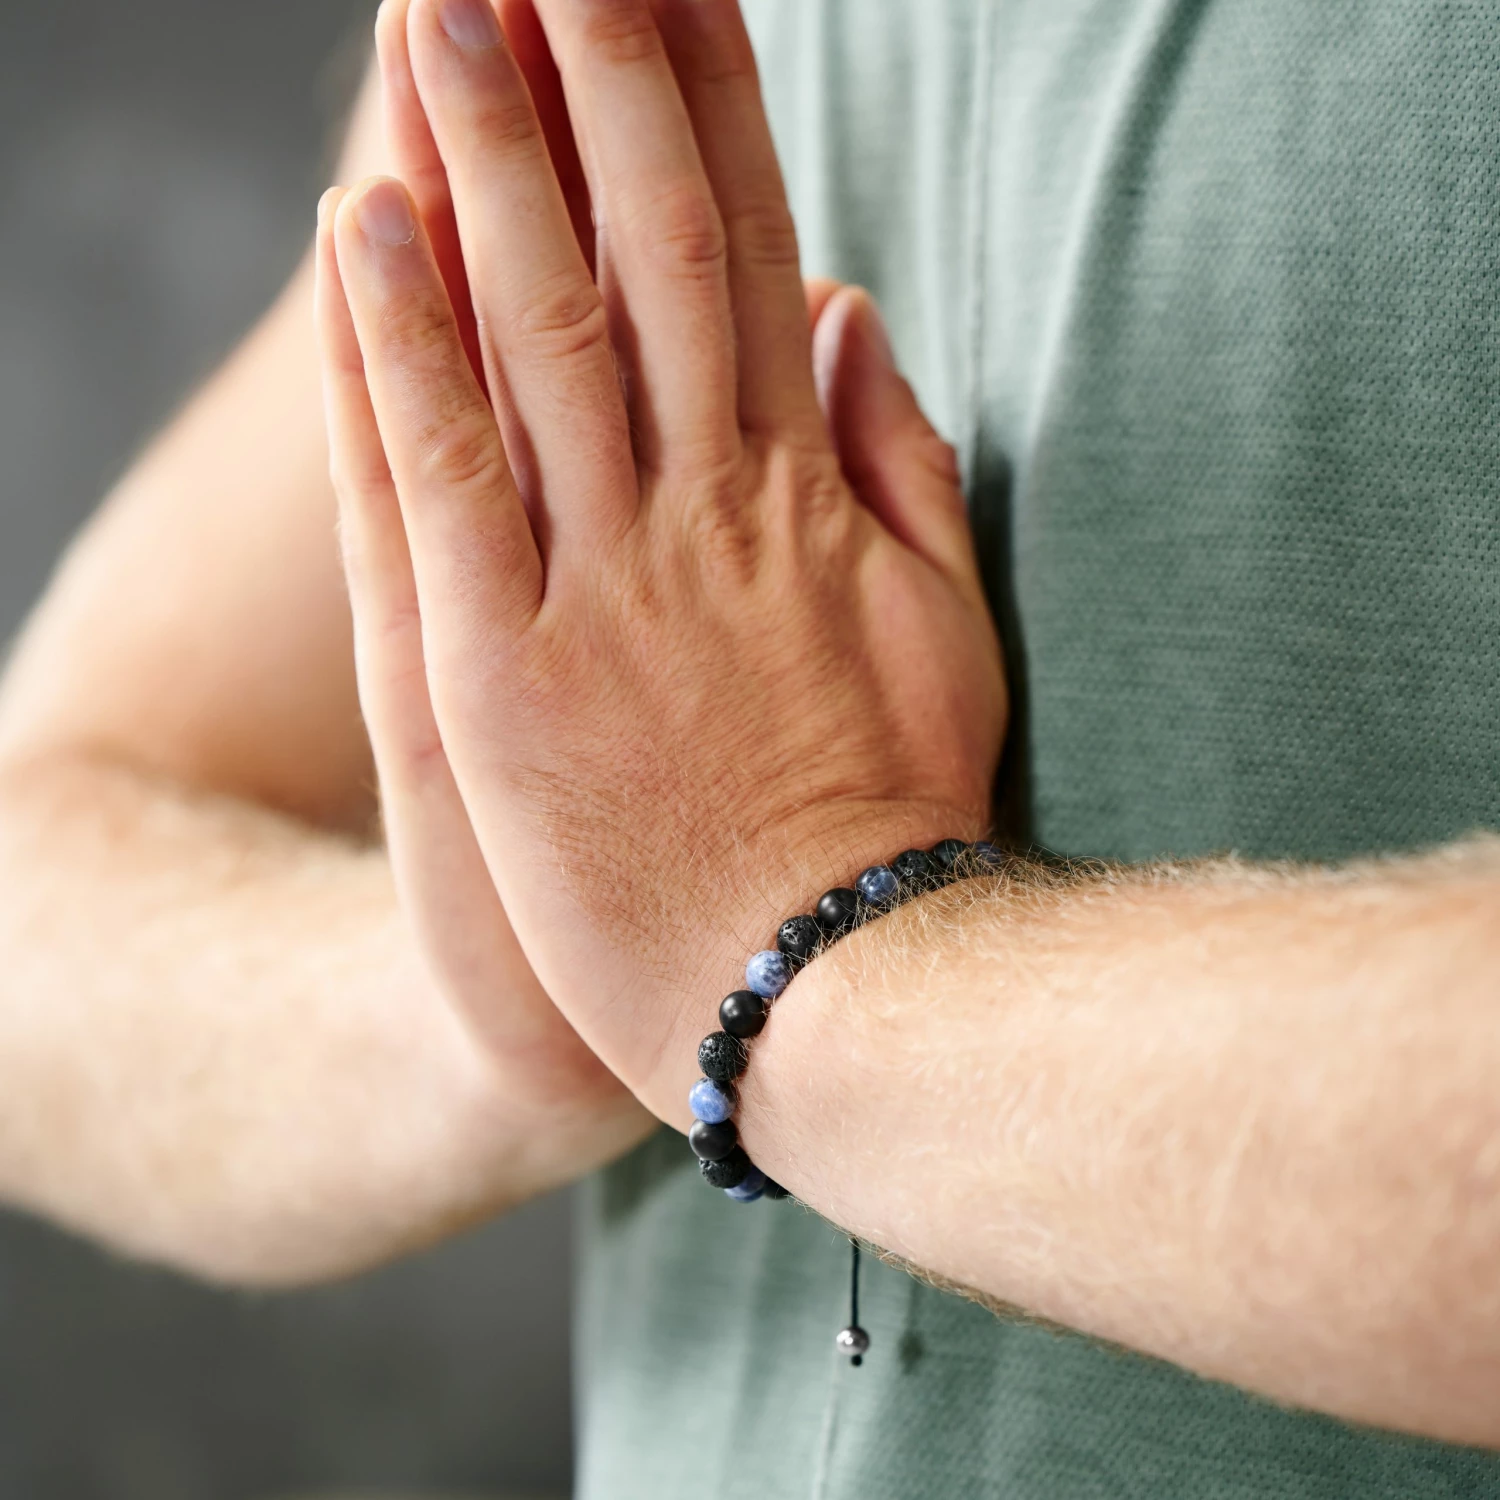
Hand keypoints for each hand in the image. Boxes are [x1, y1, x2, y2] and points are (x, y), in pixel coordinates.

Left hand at [318, 0, 1005, 1121]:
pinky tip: (365, 220)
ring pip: (536, 335)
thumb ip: (902, 464)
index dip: (712, 100)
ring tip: (445, 9)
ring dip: (488, 163)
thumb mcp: (943, 630)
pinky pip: (445, 482)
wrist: (820, 985)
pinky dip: (404, 346)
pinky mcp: (497, 676)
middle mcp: (700, 509)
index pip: (752, 249)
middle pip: (642, 252)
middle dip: (594, 76)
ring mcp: (595, 586)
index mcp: (805, 492)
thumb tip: (853, 309)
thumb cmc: (890, 817)